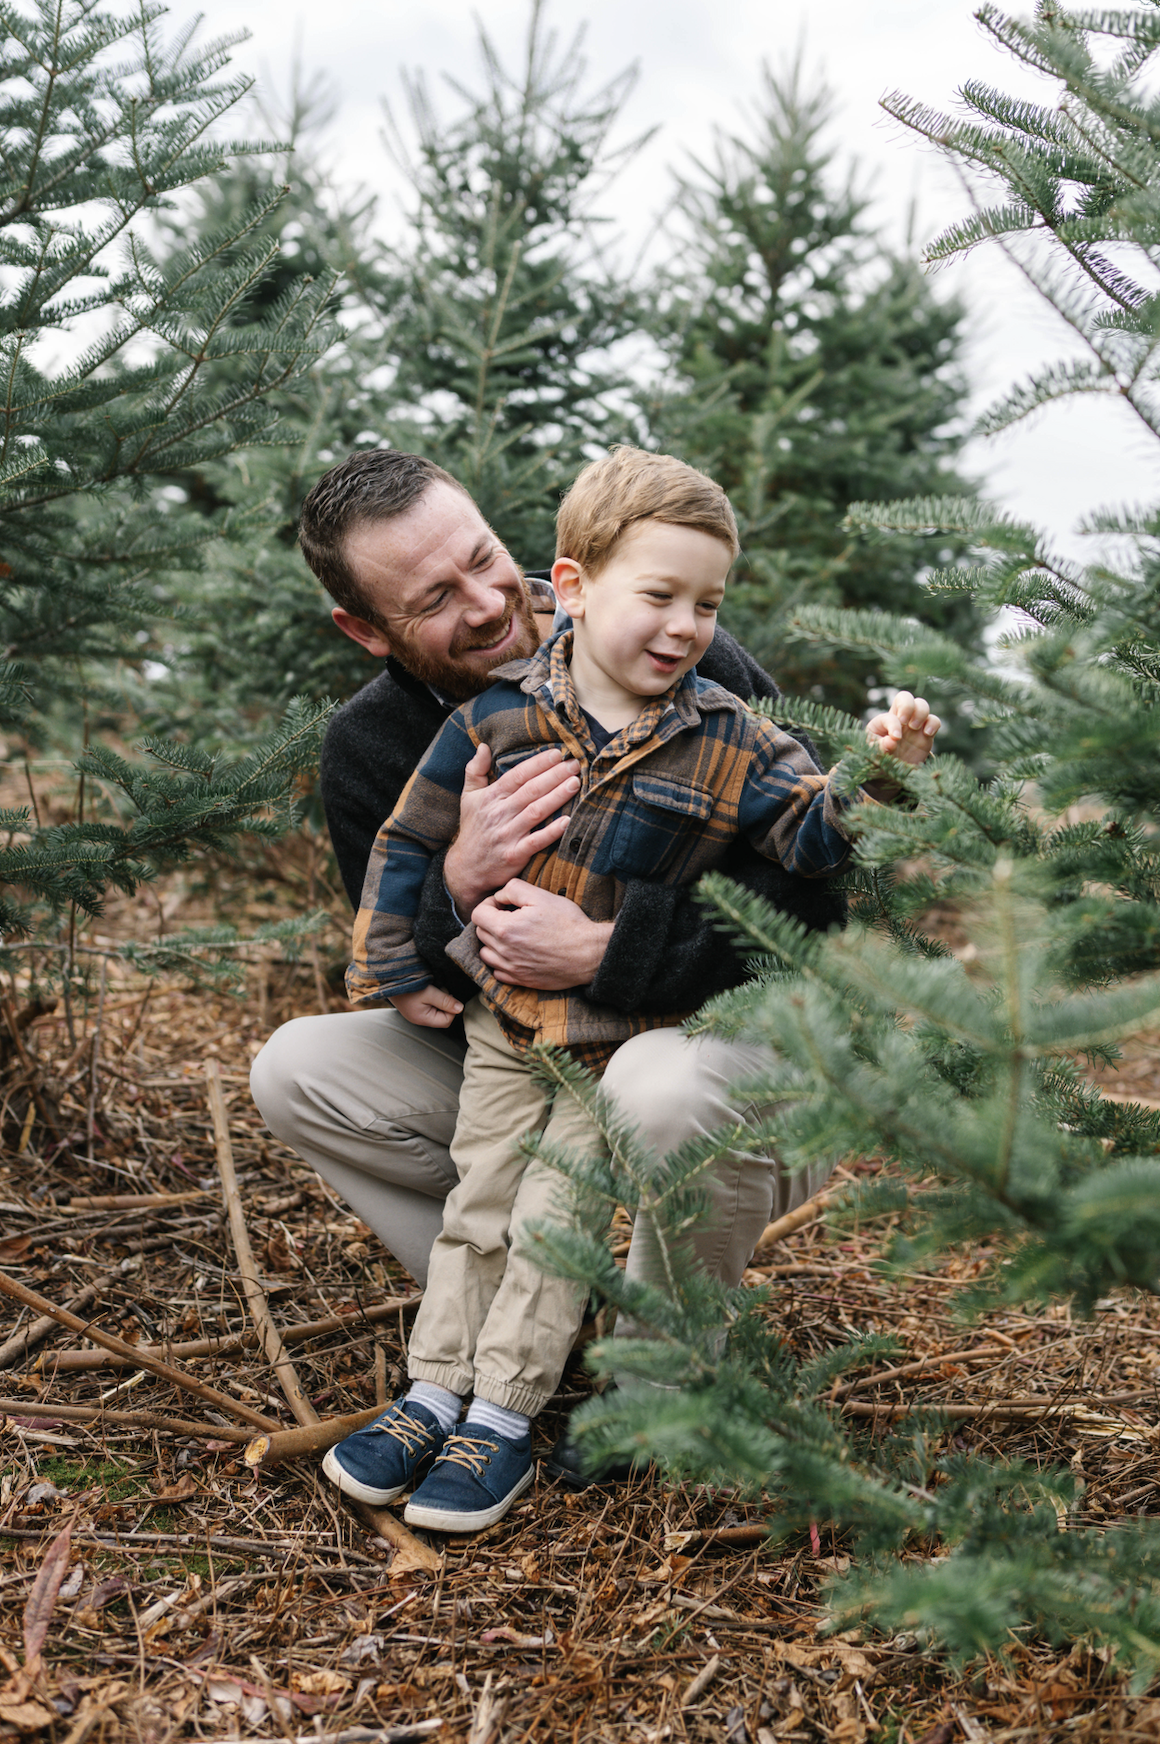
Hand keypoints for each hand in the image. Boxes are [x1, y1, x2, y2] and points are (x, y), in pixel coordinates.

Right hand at [390, 986, 463, 1028]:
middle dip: (445, 1004)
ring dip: (439, 1000)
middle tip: (439, 991)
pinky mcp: (414, 1007)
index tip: (448, 995)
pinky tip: (428, 990)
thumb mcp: (429, 992)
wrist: (390, 978)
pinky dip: (432, 999)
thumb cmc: (408, 986)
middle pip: (443, 1017)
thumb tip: (460, 1009)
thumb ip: (445, 1001)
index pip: (447, 1021)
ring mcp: (416, 1014)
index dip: (452, 1009)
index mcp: (423, 1019)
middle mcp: (420, 1019)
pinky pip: (430, 1006)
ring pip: (437, 1011)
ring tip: (432, 990)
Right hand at [443, 743, 581, 912]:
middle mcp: (499, 814)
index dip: (538, 763)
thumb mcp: (468, 797)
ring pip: (536, 812)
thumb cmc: (472, 829)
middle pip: (530, 790)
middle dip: (554, 775)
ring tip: (575, 784)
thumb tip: (483, 745)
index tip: (557, 753)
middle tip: (575, 764)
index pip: (517, 775)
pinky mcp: (514, 855)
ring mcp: (507, 835)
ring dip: (557, 797)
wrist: (465, 868)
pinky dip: (552, 832)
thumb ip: (475, 770)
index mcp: (491, 797)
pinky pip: (536, 842)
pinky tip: (568, 821)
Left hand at [472, 879, 613, 988]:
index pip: (477, 914)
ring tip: (512, 935)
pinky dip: (501, 963)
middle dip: (491, 921)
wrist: (589, 954)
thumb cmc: (568, 923)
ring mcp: (511, 968)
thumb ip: (513, 889)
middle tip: (511, 916)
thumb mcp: (541, 896)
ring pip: (485, 954)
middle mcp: (504, 951)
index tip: (504, 904)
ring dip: (493, 942)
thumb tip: (499, 896)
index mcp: (505, 928)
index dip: (489, 904)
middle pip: (480, 933)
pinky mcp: (521, 980)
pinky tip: (516, 953)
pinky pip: (497, 972)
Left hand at [865, 691, 941, 767]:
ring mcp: (913, 725)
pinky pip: (934, 720)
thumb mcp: (873, 755)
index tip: (895, 738)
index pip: (889, 716)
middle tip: (905, 722)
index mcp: (882, 723)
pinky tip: (927, 734)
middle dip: (907, 706)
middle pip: (905, 697)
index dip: (893, 725)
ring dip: (920, 712)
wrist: (892, 774)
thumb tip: (892, 741)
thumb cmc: (879, 760)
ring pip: (921, 705)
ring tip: (914, 728)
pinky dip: (933, 724)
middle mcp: (898, 719)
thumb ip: (880, 747)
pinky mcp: (926, 734)